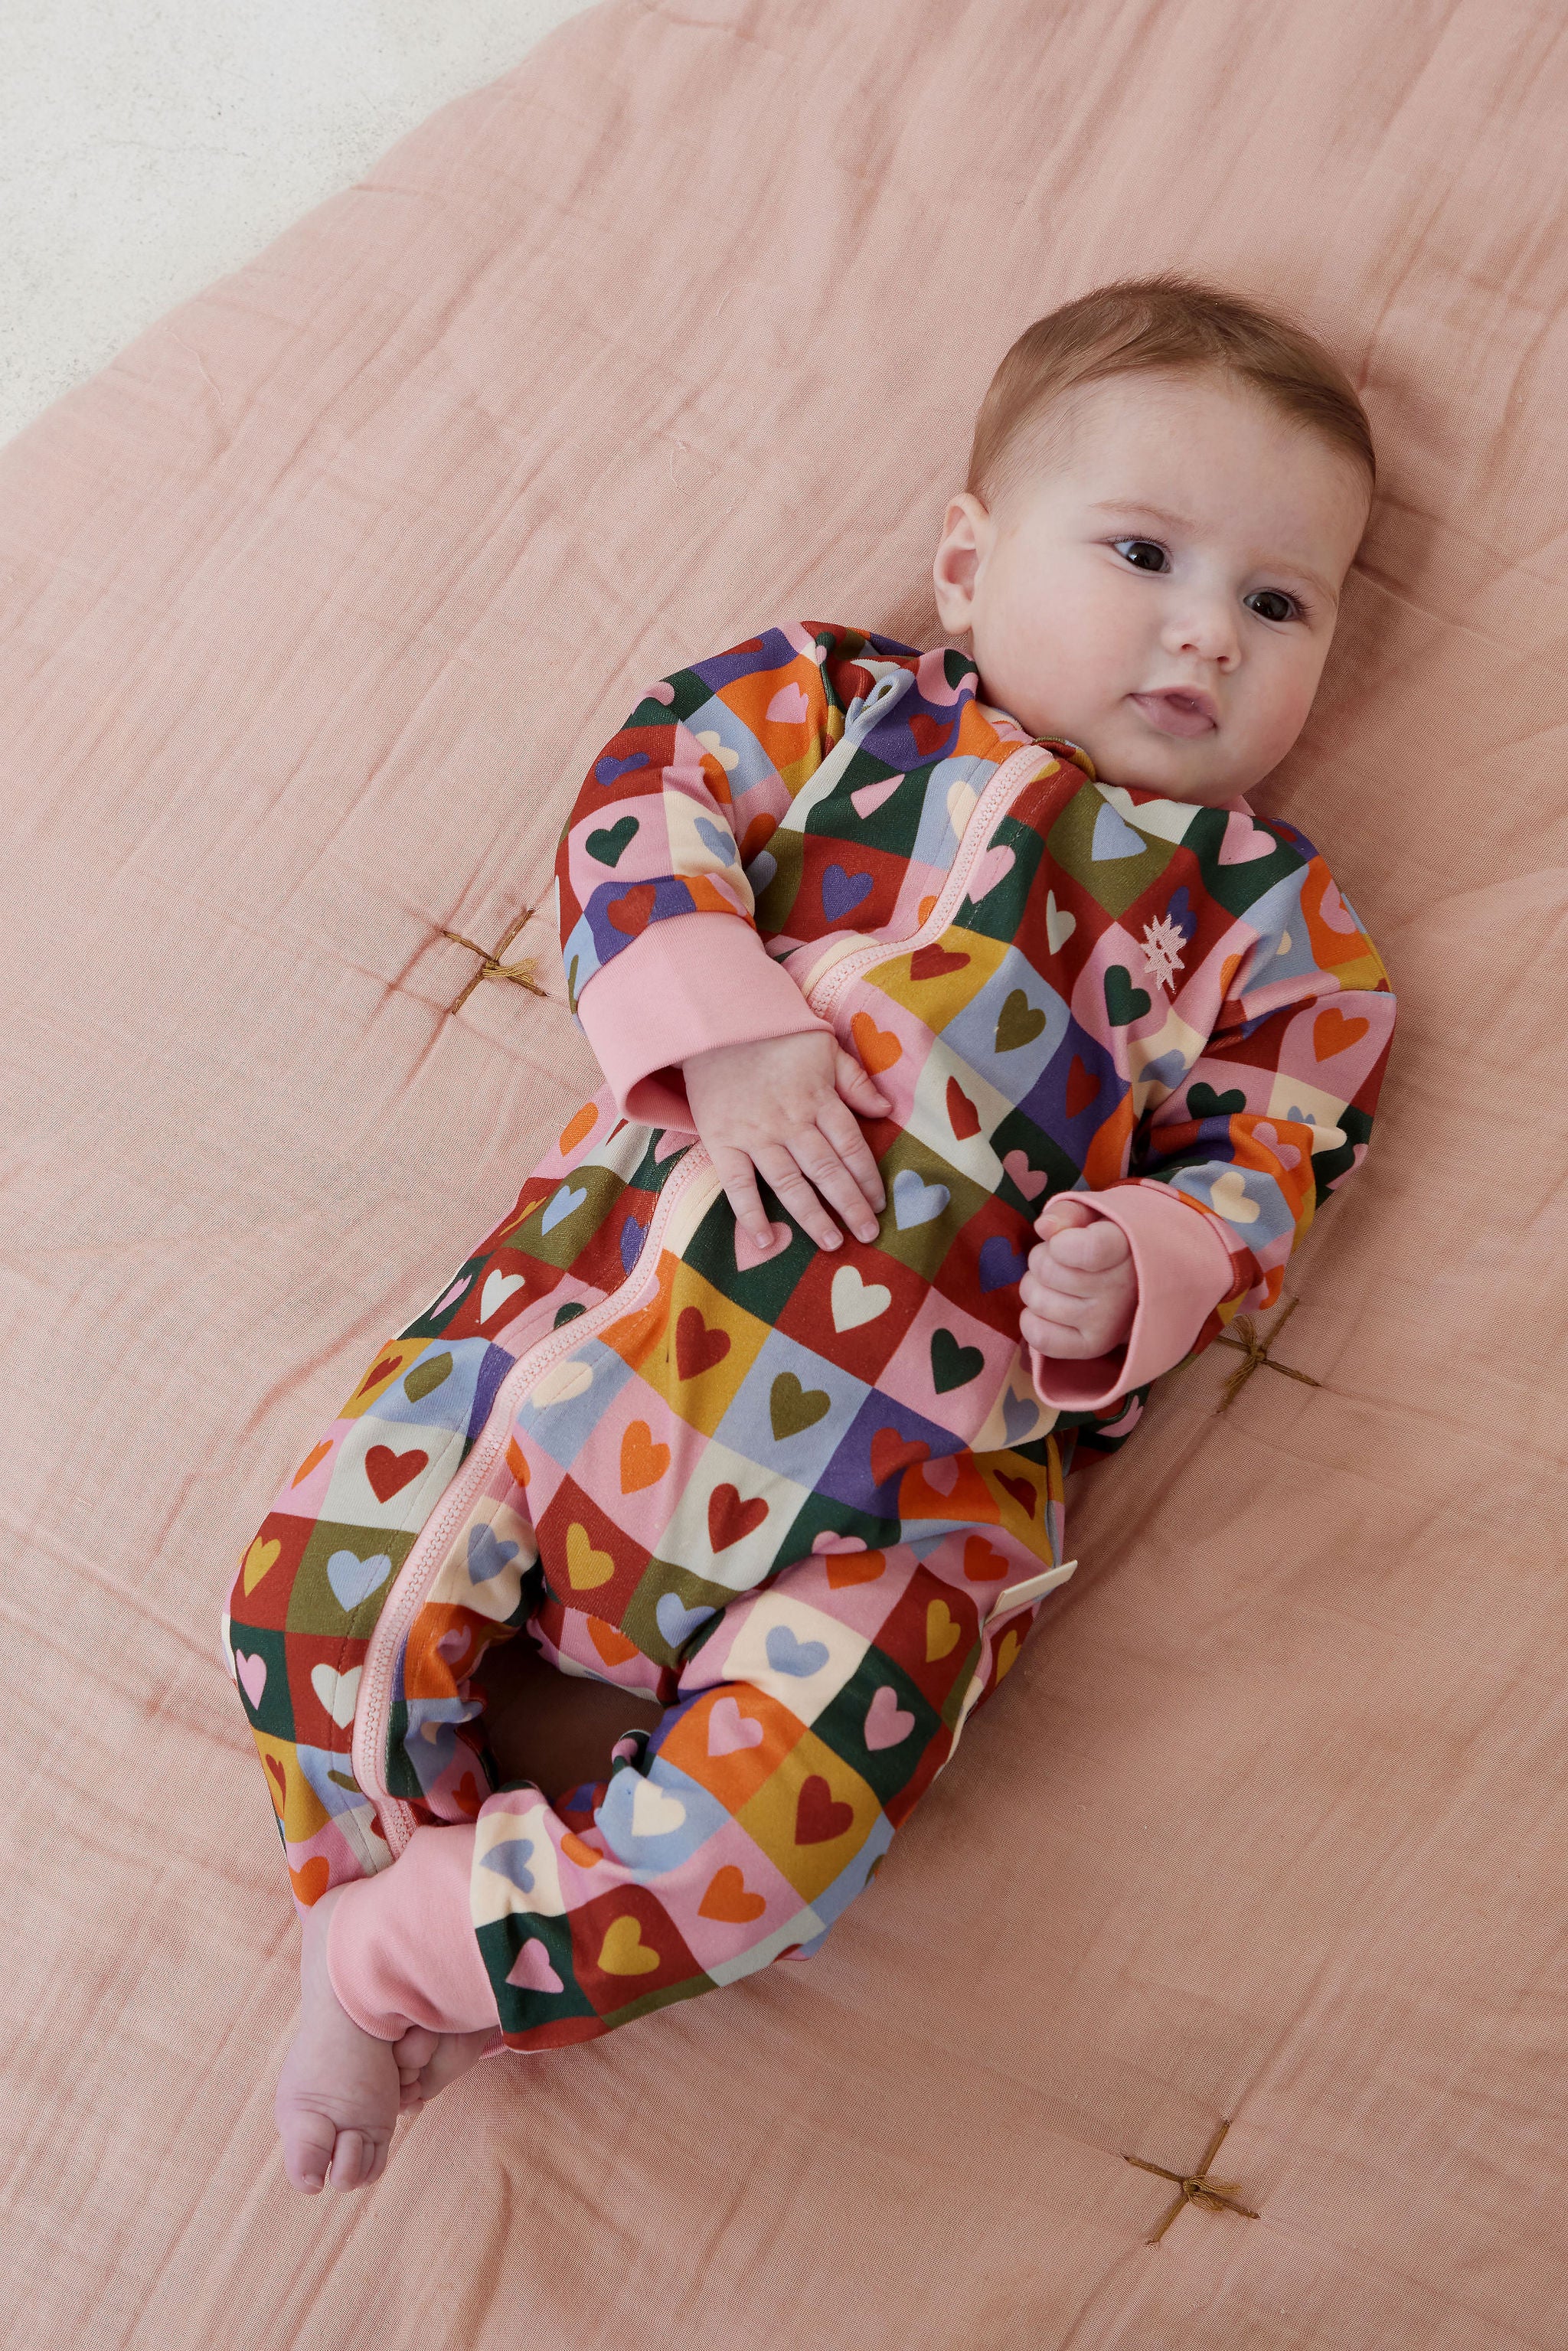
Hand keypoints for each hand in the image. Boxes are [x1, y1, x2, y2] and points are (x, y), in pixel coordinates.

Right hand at [682, 1032, 889, 1250]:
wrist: (715, 1023)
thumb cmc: (774, 1035)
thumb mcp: (824, 1046)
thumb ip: (855, 1080)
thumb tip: (885, 1110)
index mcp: (818, 1099)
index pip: (851, 1146)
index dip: (868, 1178)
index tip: (879, 1203)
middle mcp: (791, 1122)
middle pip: (827, 1171)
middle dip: (850, 1206)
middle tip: (868, 1235)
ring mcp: (755, 1135)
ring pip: (790, 1184)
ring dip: (813, 1217)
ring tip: (832, 1244)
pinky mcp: (722, 1142)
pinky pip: (738, 1185)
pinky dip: (750, 1215)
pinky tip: (766, 1241)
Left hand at [1019, 1197, 1136, 1358]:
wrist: (1134, 1280)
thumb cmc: (1102, 1240)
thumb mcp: (1090, 1215)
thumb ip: (1067, 1212)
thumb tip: (1045, 1228)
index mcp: (1126, 1247)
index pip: (1089, 1250)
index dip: (1060, 1244)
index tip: (1061, 1242)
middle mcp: (1122, 1288)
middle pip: (1047, 1272)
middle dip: (1041, 1260)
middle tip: (1058, 1262)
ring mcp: (1108, 1321)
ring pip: (1038, 1301)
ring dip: (1035, 1287)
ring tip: (1056, 1284)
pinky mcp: (1093, 1346)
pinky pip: (1040, 1337)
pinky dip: (1031, 1320)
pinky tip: (1047, 1310)